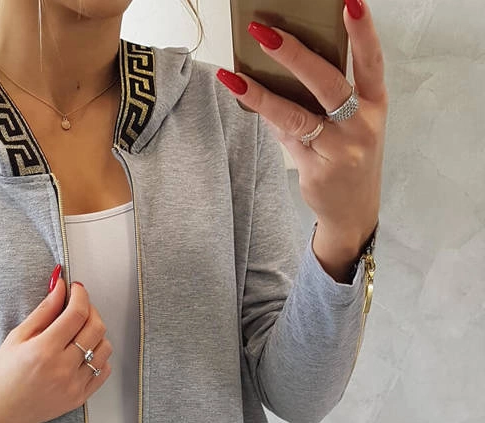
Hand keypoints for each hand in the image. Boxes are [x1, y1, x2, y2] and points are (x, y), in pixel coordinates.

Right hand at [0, 272, 112, 422]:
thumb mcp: (17, 336)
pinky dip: (99, 357)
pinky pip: (104, 370)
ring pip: (104, 349)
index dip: (81, 295)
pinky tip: (84, 352)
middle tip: (79, 307)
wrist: (3, 409)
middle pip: (96, 328)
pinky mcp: (80, 397)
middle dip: (91, 310)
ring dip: (97, 334)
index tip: (77, 289)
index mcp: (44, 350)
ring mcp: (74, 385)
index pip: (77, 313)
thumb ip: (44, 311)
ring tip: (80, 332)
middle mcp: (63, 369)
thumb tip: (61, 287)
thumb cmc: (5, 372)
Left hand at [218, 0, 386, 275]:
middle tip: (266, 33)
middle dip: (296, 56)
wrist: (352, 214)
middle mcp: (361, 126)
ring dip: (263, 94)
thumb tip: (283, 63)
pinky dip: (265, 116)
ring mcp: (339, 151)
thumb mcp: (353, 125)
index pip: (372, 62)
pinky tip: (243, 95)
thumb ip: (326, 97)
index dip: (363, 32)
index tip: (350, 2)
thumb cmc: (350, 158)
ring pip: (296, 115)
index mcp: (375, 105)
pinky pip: (284, 137)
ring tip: (235, 74)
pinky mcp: (316, 170)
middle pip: (328, 84)